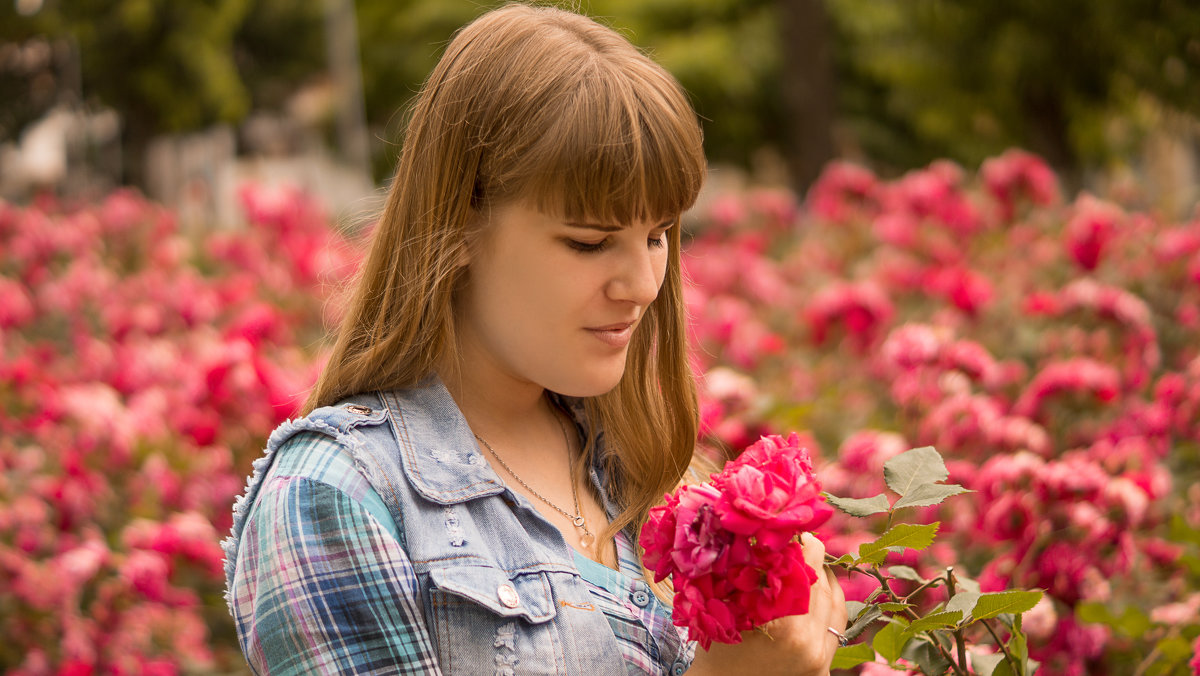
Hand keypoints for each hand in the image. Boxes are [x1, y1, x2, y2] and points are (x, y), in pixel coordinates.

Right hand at [686, 533, 847, 674]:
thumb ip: (744, 575)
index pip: (809, 574)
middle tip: (803, 544)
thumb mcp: (725, 610)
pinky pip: (836, 630)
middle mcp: (812, 647)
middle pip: (825, 589)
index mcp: (789, 630)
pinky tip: (814, 597)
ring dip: (827, 584)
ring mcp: (821, 662)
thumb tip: (758, 535)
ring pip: (838, 609)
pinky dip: (828, 608)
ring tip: (811, 568)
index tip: (799, 531)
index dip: (806, 547)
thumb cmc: (716, 652)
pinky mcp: (824, 671)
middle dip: (816, 562)